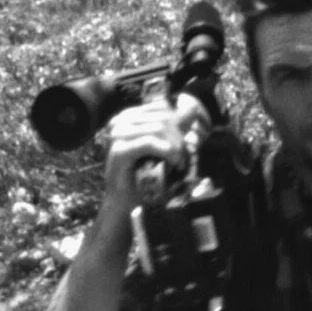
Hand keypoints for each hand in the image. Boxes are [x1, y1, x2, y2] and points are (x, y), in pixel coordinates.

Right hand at [101, 94, 208, 219]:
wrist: (127, 202)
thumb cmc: (144, 176)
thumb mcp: (162, 146)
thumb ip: (174, 127)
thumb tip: (193, 108)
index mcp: (129, 117)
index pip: (162, 107)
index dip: (179, 123)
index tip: (184, 143)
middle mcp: (121, 122)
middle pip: (162, 118)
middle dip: (179, 138)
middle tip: (183, 158)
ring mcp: (118, 135)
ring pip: (158, 129)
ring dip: (175, 147)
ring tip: (179, 163)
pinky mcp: (119, 151)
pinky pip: (150, 143)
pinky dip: (167, 152)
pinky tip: (174, 163)